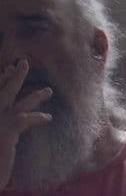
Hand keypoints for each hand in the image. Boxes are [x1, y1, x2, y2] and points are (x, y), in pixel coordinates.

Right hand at [0, 59, 52, 189]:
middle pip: (4, 91)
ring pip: (17, 104)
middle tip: (24, 62)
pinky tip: (48, 117)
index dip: (2, 79)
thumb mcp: (1, 134)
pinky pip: (24, 119)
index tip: (9, 68)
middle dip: (14, 77)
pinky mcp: (6, 132)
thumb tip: (17, 115)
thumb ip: (8, 123)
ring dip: (35, 96)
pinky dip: (37, 116)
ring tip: (49, 91)